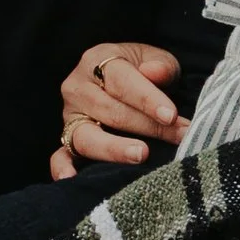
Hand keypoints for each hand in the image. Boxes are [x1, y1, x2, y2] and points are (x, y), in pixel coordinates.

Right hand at [50, 41, 184, 178]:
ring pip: (88, 136)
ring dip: (115, 148)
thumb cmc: (143, 72)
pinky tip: (71, 178)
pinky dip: (62, 167)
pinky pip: (60, 156)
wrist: (124, 82)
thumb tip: (155, 72)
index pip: (122, 81)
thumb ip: (161, 66)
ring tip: (141, 154)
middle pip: (110, 111)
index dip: (147, 99)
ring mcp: (69, 117)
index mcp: (96, 61)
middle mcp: (77, 88)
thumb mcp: (156, 60)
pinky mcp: (66, 142)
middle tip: (179, 137)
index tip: (171, 115)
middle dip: (149, 126)